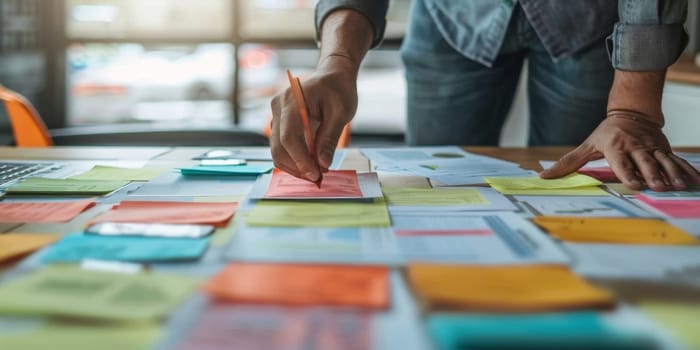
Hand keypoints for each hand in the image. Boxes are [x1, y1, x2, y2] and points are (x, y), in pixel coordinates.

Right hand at [270, 57, 357, 181]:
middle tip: (317, 179)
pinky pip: (281, 144)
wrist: (332, 75)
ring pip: (277, 149)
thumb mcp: (341, 113)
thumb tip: (322, 164)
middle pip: (278, 147)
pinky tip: (309, 164)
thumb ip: (329, 138)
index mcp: (293, 101)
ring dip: (294, 165)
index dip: (300, 160)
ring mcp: (276, 114)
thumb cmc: (338, 89)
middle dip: (296, 167)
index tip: (316, 174)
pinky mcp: (279, 121)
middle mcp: (278, 107)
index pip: (288, 137)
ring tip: (315, 173)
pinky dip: (293, 158)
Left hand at [540, 116, 699, 190]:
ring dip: (673, 174)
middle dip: (652, 174)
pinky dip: (687, 170)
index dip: (628, 172)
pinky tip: (695, 181)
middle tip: (659, 187)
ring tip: (679, 186)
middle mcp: (636, 147)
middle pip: (645, 162)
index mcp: (616, 146)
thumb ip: (567, 163)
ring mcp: (653, 148)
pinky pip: (677, 160)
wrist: (632, 112)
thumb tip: (543, 176)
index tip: (634, 184)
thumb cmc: (607, 133)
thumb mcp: (587, 145)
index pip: (622, 161)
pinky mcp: (665, 149)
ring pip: (664, 161)